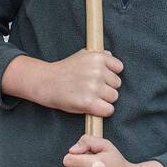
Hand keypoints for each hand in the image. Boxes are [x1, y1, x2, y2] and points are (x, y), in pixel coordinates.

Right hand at [3, 49, 122, 117]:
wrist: (47, 83)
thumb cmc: (65, 70)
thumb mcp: (81, 56)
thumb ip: (98, 55)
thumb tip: (110, 54)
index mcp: (97, 57)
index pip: (119, 68)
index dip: (110, 74)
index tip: (100, 77)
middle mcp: (97, 71)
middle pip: (117, 84)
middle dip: (107, 87)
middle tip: (92, 89)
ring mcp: (93, 87)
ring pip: (114, 97)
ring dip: (105, 99)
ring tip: (91, 97)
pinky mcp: (89, 103)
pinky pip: (109, 110)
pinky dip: (102, 111)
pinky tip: (93, 107)